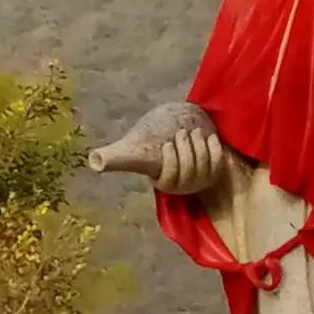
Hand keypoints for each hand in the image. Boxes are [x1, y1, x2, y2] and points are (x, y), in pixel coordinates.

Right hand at [85, 101, 234, 199]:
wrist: (176, 127)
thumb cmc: (151, 139)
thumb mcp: (132, 148)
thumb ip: (113, 156)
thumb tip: (94, 162)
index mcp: (162, 183)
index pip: (171, 179)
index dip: (172, 162)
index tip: (168, 143)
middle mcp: (182, 186)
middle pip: (189, 173)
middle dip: (187, 151)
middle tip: (182, 133)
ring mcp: (200, 180)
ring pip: (205, 168)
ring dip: (200, 147)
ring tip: (193, 132)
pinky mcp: (215, 171)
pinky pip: (219, 164)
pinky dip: (215, 150)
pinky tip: (210, 137)